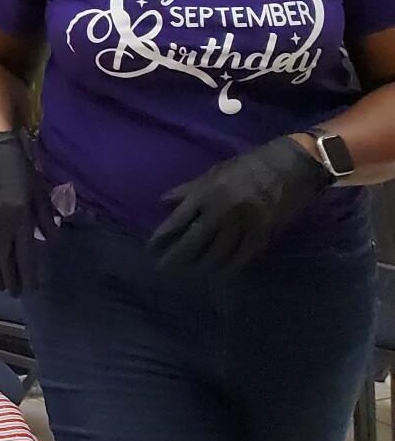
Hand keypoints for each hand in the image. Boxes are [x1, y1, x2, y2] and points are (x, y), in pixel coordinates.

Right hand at [0, 130, 38, 294]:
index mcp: (18, 218)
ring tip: (2, 284)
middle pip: (4, 260)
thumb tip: (51, 241)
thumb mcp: (40, 192)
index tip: (33, 288)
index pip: (24, 255)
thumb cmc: (21, 168)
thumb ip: (45, 219)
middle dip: (11, 279)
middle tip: (17, 293)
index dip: (29, 274)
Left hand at [149, 134, 329, 274]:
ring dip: (200, 264)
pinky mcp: (263, 233)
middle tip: (162, 269)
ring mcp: (242, 224)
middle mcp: (221, 210)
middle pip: (194, 240)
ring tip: (187, 273)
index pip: (178, 219)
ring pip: (217, 252)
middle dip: (176, 256)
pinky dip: (229, 267)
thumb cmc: (247, 166)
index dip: (163, 236)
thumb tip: (163, 201)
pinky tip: (218, 274)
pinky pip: (242, 256)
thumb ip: (188, 189)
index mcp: (206, 193)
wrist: (289, 167)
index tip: (150, 248)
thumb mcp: (213, 172)